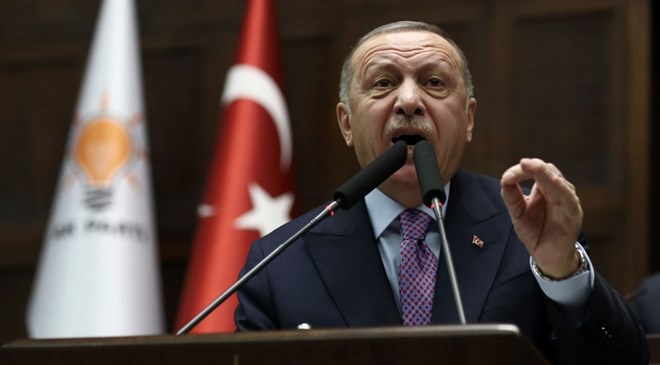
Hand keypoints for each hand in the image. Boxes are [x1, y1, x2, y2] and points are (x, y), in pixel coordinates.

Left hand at [500, 158, 582, 278]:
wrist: (547, 257)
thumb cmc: (535, 232)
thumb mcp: (518, 212)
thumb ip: (511, 195)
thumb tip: (505, 177)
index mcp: (545, 189)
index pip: (537, 171)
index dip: (524, 170)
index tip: (508, 176)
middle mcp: (558, 192)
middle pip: (549, 172)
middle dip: (536, 167)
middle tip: (523, 163)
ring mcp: (567, 202)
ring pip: (559, 182)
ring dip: (546, 174)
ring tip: (534, 167)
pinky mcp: (573, 214)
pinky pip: (569, 199)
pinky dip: (561, 189)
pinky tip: (553, 182)